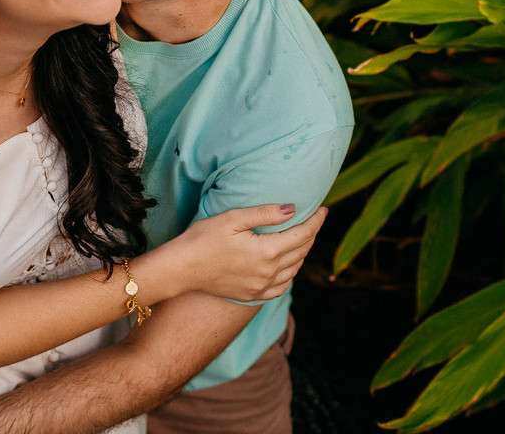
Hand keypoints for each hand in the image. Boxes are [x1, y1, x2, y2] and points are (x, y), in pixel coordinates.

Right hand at [175, 205, 327, 301]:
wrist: (180, 270)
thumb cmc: (202, 239)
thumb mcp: (233, 218)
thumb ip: (265, 214)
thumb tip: (293, 209)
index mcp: (266, 252)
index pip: (302, 234)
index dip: (316, 221)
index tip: (324, 210)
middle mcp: (268, 273)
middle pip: (301, 252)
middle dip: (311, 234)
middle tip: (315, 219)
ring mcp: (260, 288)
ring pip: (294, 269)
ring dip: (303, 252)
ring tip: (304, 237)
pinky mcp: (252, 296)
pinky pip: (281, 286)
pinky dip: (290, 273)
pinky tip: (288, 264)